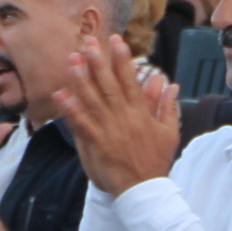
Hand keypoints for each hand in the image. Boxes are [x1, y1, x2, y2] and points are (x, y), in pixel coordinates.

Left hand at [63, 32, 181, 194]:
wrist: (144, 190)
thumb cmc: (156, 161)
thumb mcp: (169, 132)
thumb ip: (167, 106)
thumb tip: (170, 84)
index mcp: (141, 113)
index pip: (130, 80)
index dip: (122, 58)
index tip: (115, 40)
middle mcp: (123, 117)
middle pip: (109, 85)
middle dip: (98, 62)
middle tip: (89, 42)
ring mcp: (108, 130)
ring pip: (93, 100)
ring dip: (82, 79)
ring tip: (73, 59)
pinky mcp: (95, 143)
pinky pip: (81, 123)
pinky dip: (70, 109)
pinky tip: (61, 94)